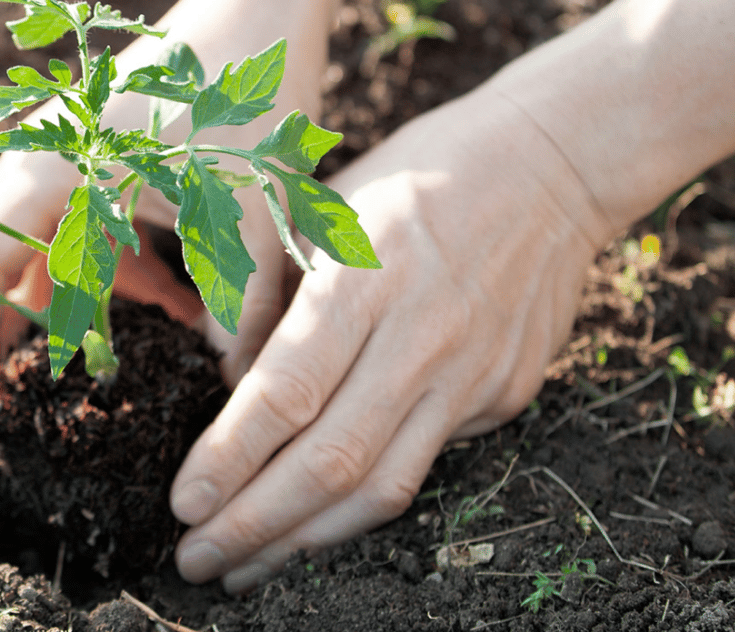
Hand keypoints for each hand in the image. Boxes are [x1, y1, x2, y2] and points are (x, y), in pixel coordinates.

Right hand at [0, 18, 324, 414]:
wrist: (262, 8)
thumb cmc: (243, 100)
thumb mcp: (243, 214)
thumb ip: (236, 312)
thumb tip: (234, 397)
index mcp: (45, 179)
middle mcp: (33, 170)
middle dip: (11, 339)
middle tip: (47, 399)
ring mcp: (57, 164)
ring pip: (33, 259)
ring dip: (74, 308)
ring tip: (140, 345)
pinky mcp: (89, 164)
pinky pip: (76, 235)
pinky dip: (108, 275)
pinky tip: (176, 297)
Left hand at [169, 87, 611, 592]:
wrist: (550, 165)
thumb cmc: (415, 174)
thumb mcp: (326, 208)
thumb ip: (274, 298)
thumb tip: (230, 386)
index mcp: (363, 276)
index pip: (287, 391)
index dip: (230, 458)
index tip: (183, 505)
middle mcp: (420, 335)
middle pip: (330, 460)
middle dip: (254, 524)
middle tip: (196, 561)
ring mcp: (471, 373)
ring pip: (382, 487)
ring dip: (305, 541)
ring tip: (246, 569)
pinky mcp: (503, 397)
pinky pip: (422, 467)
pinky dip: (360, 506)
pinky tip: (314, 524)